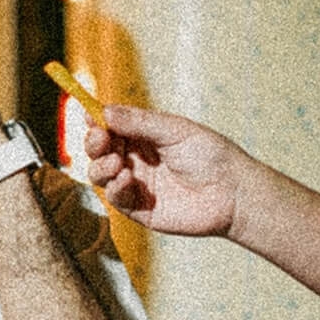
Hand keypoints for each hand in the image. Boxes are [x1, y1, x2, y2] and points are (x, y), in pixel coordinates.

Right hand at [84, 107, 248, 235]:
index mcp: (143, 136)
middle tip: (100, 138)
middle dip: (94, 143)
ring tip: (116, 163)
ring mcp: (135, 184)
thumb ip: (138, 122)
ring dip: (100, 166)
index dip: (96, 120)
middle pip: (98, 150)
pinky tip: (128, 180)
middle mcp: (134, 159)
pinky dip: (115, 188)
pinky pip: (115, 198)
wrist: (232, 193)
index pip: (109, 126)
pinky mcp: (138, 209)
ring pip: (99, 174)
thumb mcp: (174, 130)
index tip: (87, 113)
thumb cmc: (211, 155)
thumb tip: (104, 110)